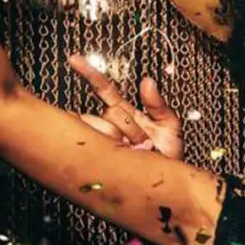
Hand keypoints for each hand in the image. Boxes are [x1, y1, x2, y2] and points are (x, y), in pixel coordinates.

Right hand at [67, 55, 184, 158]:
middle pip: (108, 114)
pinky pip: (96, 145)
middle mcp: (111, 126)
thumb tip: (147, 81)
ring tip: (140, 153)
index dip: (90, 74)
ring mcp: (104, 142)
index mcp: (125, 114)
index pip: (104, 90)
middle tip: (146, 144)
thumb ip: (159, 104)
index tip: (73, 59)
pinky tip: (120, 152)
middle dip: (130, 128)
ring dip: (125, 142)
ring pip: (103, 130)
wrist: (167, 185)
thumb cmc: (168, 158)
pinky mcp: (100, 158)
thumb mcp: (170, 127)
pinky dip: (109, 148)